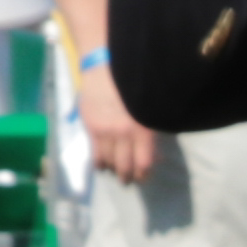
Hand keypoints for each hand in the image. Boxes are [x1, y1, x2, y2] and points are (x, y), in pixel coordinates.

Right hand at [74, 53, 156, 183]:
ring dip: (114, 170)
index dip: (143, 173)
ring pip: (110, 162)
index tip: (143, 176)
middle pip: (126, 165)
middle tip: (129, 180)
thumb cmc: (131, 83)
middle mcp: (124, 133)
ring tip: (116, 172)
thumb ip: (150, 128)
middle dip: (128, 176)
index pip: (144, 162)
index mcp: (142, 128)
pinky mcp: (92, 129)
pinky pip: (95, 154)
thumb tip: (154, 151)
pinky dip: (100, 163)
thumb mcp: (148, 104)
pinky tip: (102, 166)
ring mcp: (106, 132)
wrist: (104, 66)